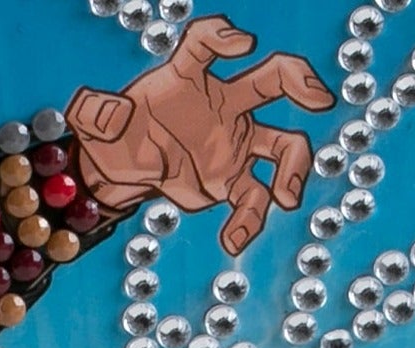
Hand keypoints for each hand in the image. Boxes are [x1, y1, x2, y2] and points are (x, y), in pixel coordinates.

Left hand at [67, 15, 334, 253]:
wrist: (123, 168)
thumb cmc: (115, 132)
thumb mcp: (94, 121)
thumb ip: (95, 112)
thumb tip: (105, 115)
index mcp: (186, 78)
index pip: (205, 45)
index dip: (224, 37)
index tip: (242, 45)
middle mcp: (221, 104)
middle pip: (271, 80)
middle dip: (299, 82)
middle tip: (320, 99)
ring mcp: (232, 142)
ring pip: (282, 145)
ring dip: (294, 168)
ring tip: (287, 198)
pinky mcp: (229, 181)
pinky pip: (253, 199)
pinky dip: (248, 222)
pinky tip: (232, 242)